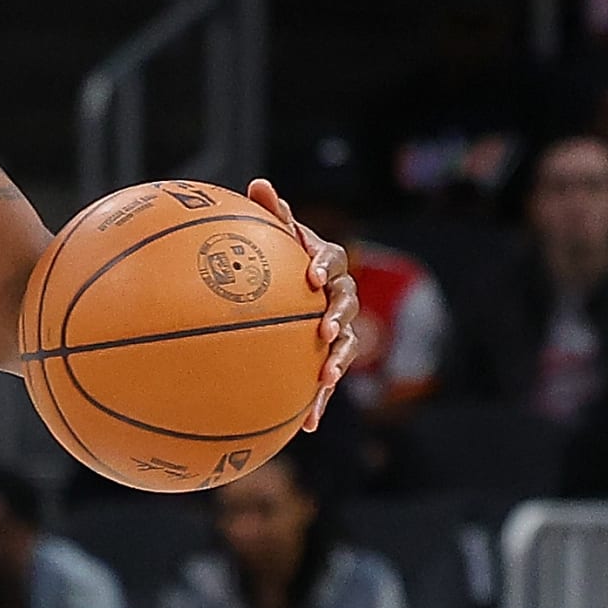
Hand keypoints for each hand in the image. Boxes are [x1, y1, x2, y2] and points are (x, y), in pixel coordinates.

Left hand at [247, 178, 358, 431]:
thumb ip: (270, 214)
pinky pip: (328, 379)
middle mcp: (338, 296)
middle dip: (338, 318)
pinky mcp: (328, 358)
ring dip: (339, 360)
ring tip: (327, 377)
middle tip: (325, 330)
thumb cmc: (278, 258)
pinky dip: (319, 401)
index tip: (310, 277)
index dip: (323, 265)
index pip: (332, 259)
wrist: (289, 291)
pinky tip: (306, 425)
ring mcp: (338, 329)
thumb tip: (259, 183)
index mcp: (325, 263)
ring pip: (348, 345)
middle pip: (347, 305)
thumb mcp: (272, 236)